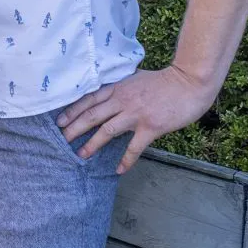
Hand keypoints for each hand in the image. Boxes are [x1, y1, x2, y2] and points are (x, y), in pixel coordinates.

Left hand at [56, 65, 217, 173]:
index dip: (72, 111)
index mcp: (117, 88)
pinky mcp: (151, 127)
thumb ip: (119, 86)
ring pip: (107, 131)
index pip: (88, 100)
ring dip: (92, 144)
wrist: (189, 82)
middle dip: (74, 128)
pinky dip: (126, 160)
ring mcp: (135, 114)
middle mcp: (122, 100)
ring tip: (80, 155)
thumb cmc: (163, 80)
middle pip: (92, 115)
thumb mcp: (134, 77)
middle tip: (61, 140)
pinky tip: (118, 169)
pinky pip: (134, 147)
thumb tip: (106, 93)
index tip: (59, 121)